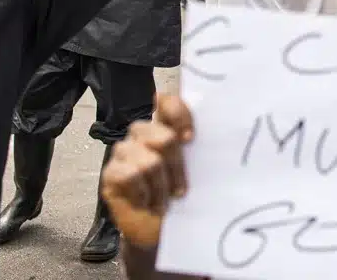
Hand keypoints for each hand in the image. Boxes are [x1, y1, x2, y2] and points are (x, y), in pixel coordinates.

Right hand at [100, 95, 194, 248]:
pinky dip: (142, 193)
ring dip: (160, 187)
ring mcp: (124, 153)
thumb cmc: (181, 201)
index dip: (178, 114)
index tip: (190, 139)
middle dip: (176, 167)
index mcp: (166, 128)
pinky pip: (128, 175)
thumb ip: (202, 151)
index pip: (167, 103)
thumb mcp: (197, 174)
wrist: (158, 233)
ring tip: (163, 202)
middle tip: (181, 190)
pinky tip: (145, 202)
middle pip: (161, 136)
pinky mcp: (110, 173)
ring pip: (147, 161)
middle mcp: (143, 135)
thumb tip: (226, 138)